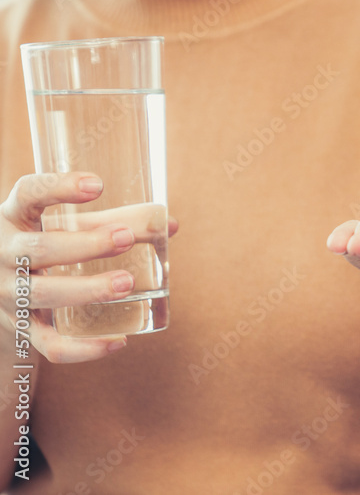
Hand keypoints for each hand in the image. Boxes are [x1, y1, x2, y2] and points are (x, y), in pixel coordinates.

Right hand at [0, 173, 177, 362]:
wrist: (2, 289)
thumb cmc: (47, 244)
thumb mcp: (67, 226)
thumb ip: (116, 221)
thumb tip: (170, 225)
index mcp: (15, 217)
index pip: (27, 193)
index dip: (58, 187)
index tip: (98, 185)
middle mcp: (4, 254)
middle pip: (37, 249)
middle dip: (84, 245)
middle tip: (124, 238)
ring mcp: (8, 294)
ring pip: (42, 295)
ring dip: (87, 289)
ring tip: (128, 283)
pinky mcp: (21, 329)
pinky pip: (48, 344)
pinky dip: (83, 347)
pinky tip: (119, 340)